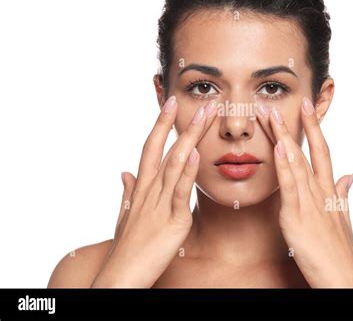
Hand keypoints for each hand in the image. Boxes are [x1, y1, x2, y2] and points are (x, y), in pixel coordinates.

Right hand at [91, 96, 216, 286]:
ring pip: (174, 164)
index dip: (160, 125)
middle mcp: (149, 190)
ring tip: (205, 116)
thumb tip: (124, 172)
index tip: (171, 104)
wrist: (121, 276)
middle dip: (182, 124)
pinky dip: (187, 172)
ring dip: (190, 138)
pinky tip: (196, 154)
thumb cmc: (126, 247)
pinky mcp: (172, 221)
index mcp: (142, 188)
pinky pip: (180, 193)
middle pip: (166, 149)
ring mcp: (160, 204)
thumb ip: (127, 191)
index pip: (151, 148)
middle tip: (201, 103)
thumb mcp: (125, 215)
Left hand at [255, 97, 352, 287]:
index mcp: (328, 191)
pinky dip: (285, 168)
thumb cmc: (339, 251)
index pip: (321, 152)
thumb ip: (344, 194)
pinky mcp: (298, 218)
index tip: (307, 108)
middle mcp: (320, 192)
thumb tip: (350, 174)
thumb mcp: (343, 218)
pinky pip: (290, 188)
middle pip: (307, 152)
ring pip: (296, 164)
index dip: (314, 128)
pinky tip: (279, 149)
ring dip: (284, 138)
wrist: (342, 278)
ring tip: (273, 116)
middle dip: (297, 126)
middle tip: (284, 102)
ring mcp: (310, 203)